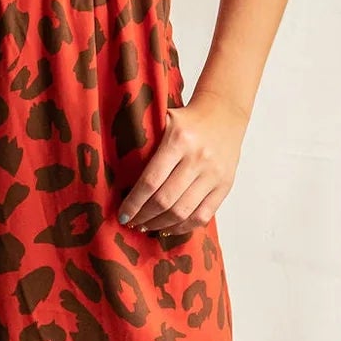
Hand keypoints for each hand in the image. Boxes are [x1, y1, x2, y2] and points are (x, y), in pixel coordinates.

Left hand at [116, 87, 245, 235]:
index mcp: (178, 140)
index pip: (150, 181)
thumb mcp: (163, 119)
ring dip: (160, 225)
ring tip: (146, 226)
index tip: (122, 214)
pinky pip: (203, 215)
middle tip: (131, 222)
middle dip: (143, 217)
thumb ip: (143, 140)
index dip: (133, 203)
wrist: (224, 112)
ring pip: (183, 212)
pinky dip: (183, 227)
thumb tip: (114, 171)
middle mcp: (198, 158)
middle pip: (165, 200)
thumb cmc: (186, 119)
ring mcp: (214, 174)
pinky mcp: (225, 185)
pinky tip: (169, 227)